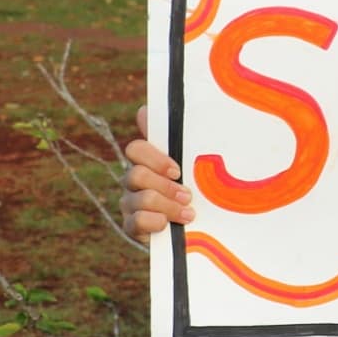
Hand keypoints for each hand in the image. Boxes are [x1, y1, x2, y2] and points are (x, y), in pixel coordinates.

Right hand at [119, 104, 193, 236]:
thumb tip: (145, 109)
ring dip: (168, 206)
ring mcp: (131, 204)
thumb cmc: (200, 189)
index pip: (136, 149)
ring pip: (140, 199)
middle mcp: (135, 181)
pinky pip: (134, 223)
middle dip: (165, 186)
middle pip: (135, 175)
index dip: (154, 158)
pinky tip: (169, 226)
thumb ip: (178, 140)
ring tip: (189, 214)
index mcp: (149, 161)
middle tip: (188, 195)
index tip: (177, 170)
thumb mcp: (196, 164)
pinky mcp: (133, 228)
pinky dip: (154, 223)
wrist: (206, 226)